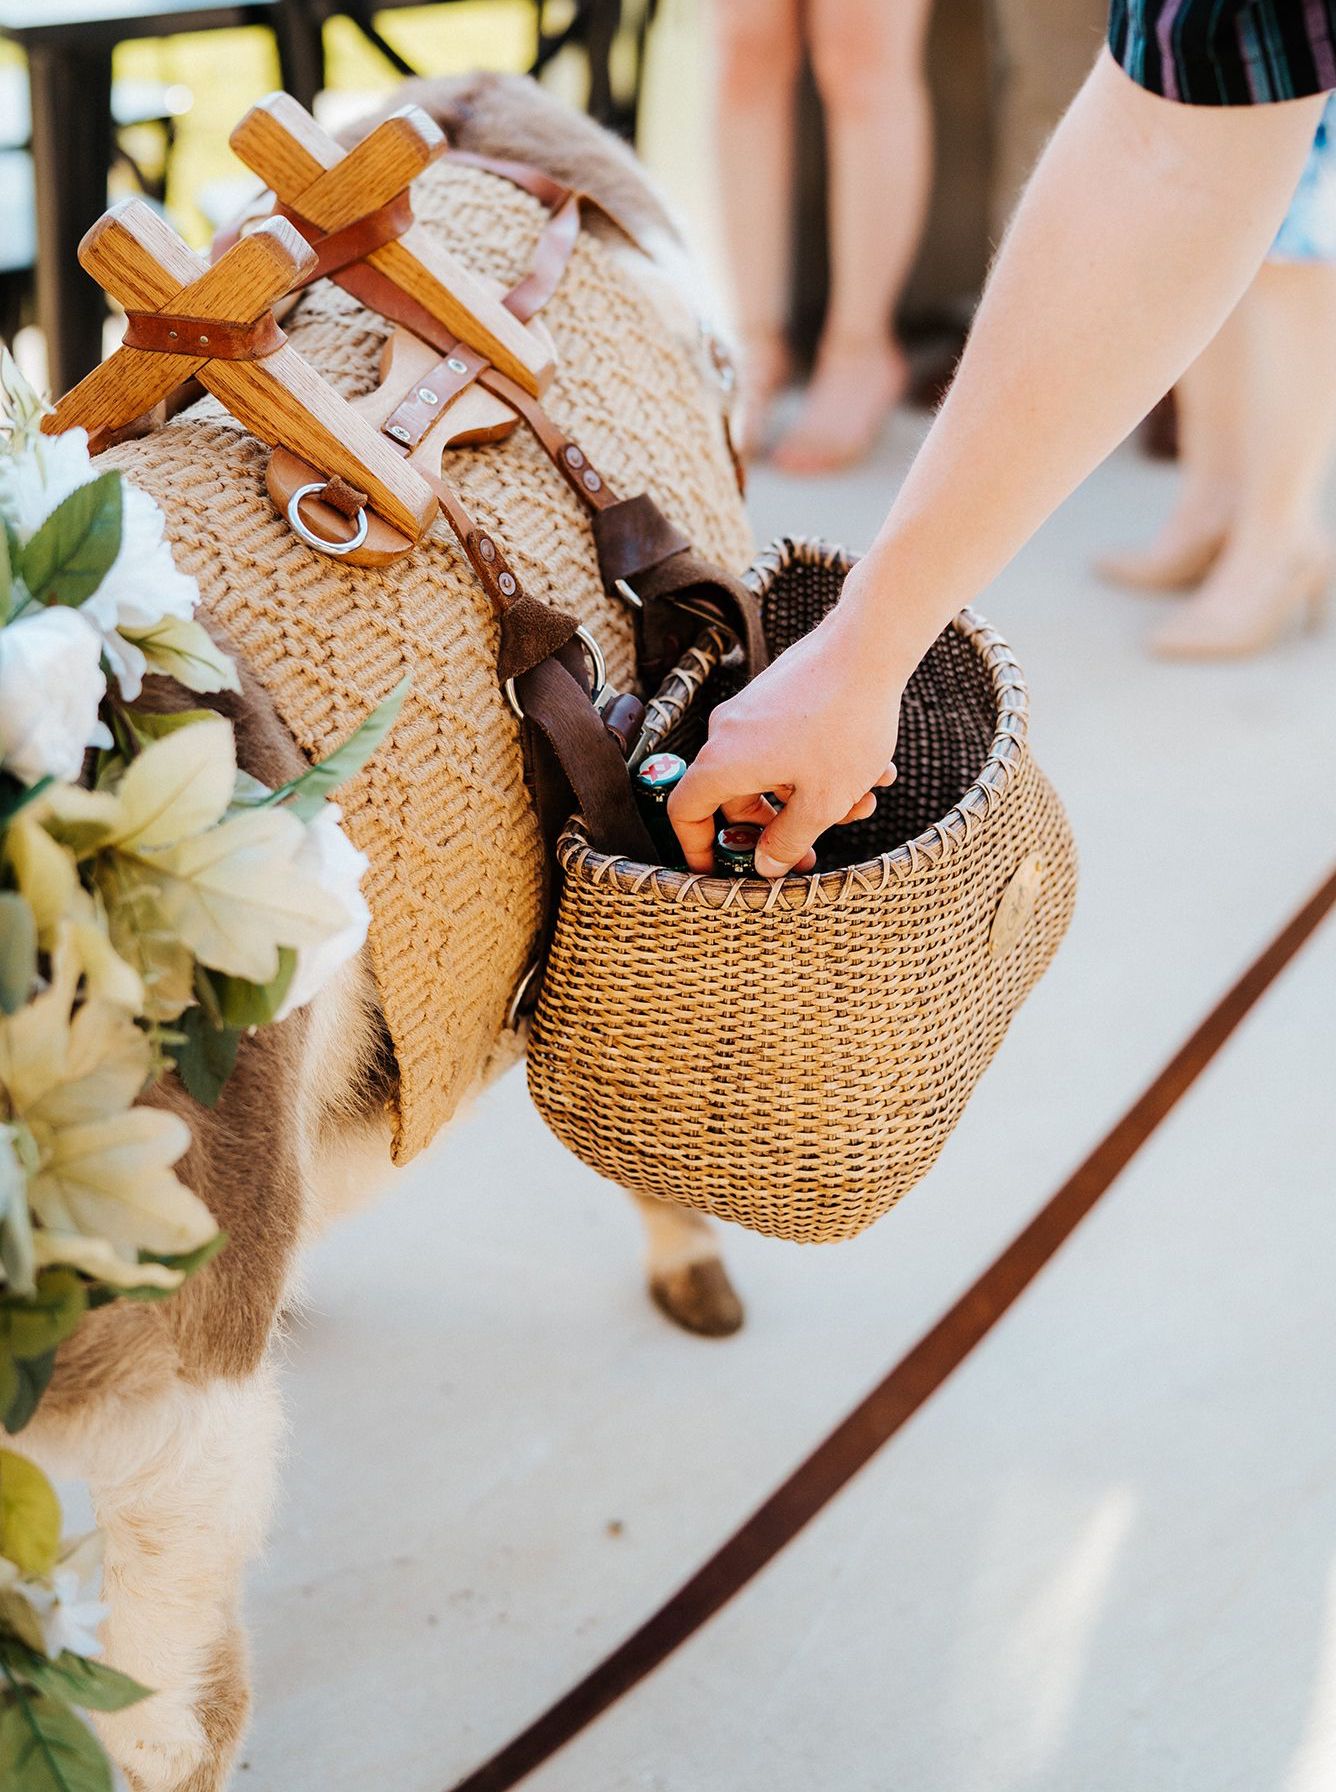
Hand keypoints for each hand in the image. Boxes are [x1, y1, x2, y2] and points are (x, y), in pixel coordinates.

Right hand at [668, 589, 906, 876]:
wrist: (868, 645)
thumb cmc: (845, 723)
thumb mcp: (822, 801)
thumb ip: (788, 840)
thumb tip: (765, 865)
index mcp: (724, 761)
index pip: (685, 811)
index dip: (697, 848)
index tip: (720, 869)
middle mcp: (727, 734)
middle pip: (735, 797)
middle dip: (779, 827)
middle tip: (813, 850)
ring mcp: (752, 713)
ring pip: (772, 774)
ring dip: (813, 797)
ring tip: (864, 800)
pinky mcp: (777, 699)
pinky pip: (787, 747)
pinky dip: (820, 767)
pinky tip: (871, 770)